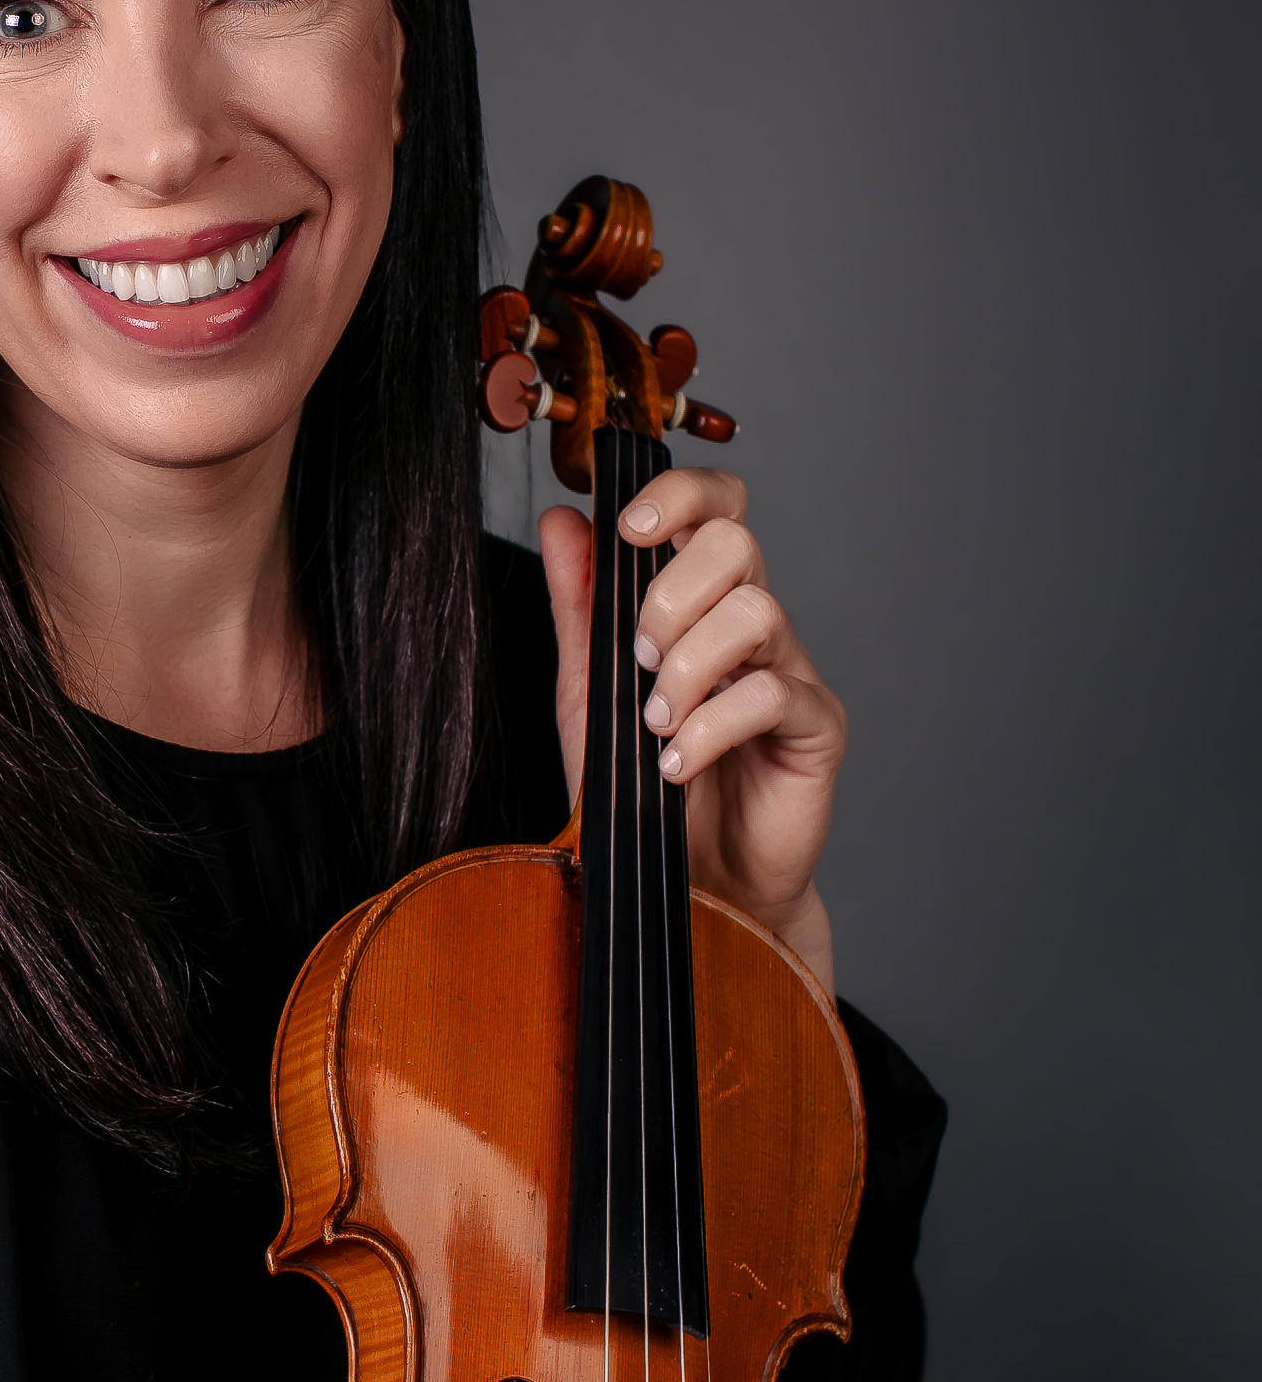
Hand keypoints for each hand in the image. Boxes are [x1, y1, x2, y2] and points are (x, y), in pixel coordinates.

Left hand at [540, 468, 844, 993]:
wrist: (692, 886)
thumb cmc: (641, 789)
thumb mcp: (589, 691)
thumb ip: (580, 607)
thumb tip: (563, 519)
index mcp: (702, 603)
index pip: (715, 508)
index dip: (680, 494)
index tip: (631, 527)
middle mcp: (753, 626)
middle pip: (738, 540)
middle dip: (672, 591)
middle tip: (639, 657)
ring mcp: (791, 673)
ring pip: (755, 611)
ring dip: (688, 665)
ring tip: (655, 724)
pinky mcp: (817, 728)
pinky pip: (773, 694)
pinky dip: (711, 726)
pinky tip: (678, 764)